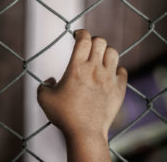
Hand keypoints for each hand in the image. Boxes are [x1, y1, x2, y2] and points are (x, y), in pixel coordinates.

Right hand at [37, 29, 126, 160]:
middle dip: (92, 40)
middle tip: (86, 48)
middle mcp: (94, 69)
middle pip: (100, 41)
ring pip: (114, 53)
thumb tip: (50, 81)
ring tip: (98, 60)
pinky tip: (108, 75)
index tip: (76, 35)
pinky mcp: (119, 90)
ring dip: (105, 52)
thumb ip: (43, 85)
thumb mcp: (44, 98)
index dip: (80, 32)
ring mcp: (109, 79)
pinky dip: (116, 69)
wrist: (85, 133)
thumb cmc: (64, 115)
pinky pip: (123, 71)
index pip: (84, 39)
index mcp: (76, 68)